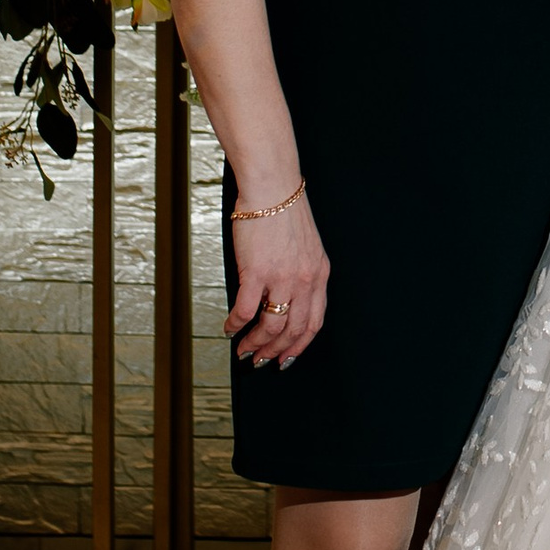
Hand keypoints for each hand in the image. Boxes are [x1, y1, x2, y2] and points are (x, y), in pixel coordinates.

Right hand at [226, 189, 328, 367]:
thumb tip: (282, 301)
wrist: (272, 189)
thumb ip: (300, 275)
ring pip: (271, 327)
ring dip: (255, 344)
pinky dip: (236, 325)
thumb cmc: (284, 213)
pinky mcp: (257, 272)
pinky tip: (229, 328)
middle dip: (276, 352)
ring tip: (243, 350)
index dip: (299, 346)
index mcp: (319, 275)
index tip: (287, 358)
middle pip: (293, 331)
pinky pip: (247, 311)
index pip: (314, 322)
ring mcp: (282, 278)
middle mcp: (305, 281)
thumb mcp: (305, 248)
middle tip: (260, 360)